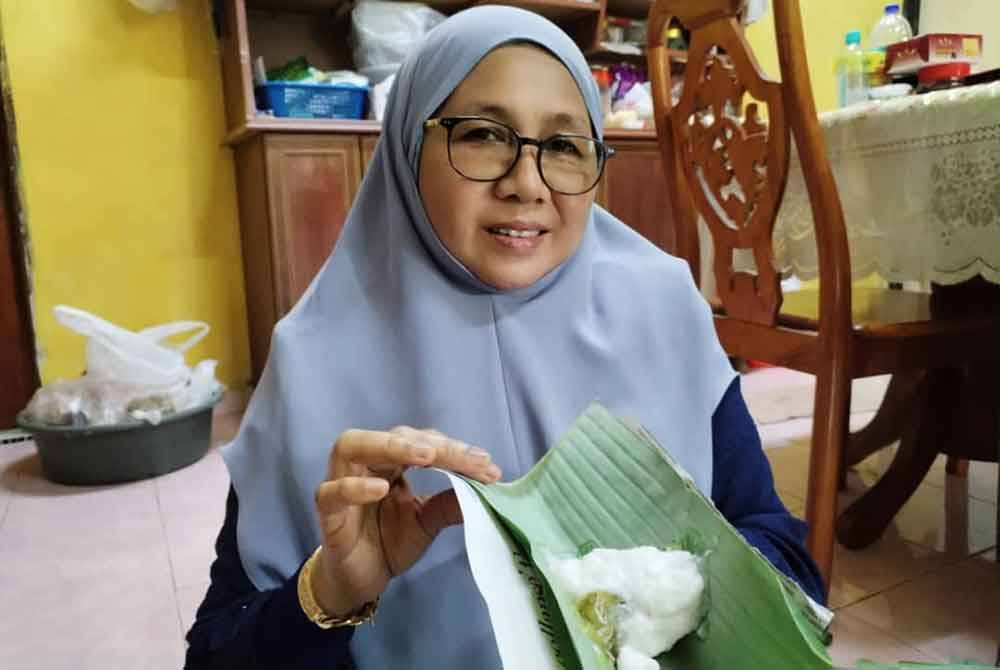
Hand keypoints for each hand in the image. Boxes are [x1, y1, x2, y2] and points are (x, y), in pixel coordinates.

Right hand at [311, 426, 500, 616]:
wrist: (359, 579)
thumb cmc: (389, 541)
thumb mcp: (427, 520)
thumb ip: (451, 502)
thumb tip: (490, 486)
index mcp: (390, 461)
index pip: (422, 442)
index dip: (454, 449)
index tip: (488, 465)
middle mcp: (364, 463)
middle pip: (393, 437)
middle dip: (433, 444)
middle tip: (467, 458)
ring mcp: (341, 482)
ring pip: (352, 446)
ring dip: (390, 446)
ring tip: (426, 456)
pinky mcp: (327, 511)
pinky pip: (332, 492)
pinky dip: (355, 487)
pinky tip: (381, 488)